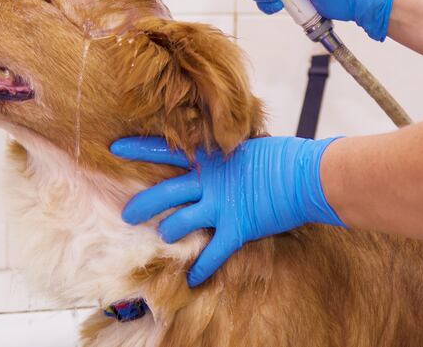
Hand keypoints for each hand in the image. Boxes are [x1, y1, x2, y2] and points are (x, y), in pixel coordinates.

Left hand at [110, 136, 344, 286]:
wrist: (308, 174)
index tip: (113, 149)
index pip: (166, 149)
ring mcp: (223, 204)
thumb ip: (225, 149)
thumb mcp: (247, 144)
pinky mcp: (239, 227)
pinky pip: (214, 252)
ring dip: (169, 232)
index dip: (138, 149)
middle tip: (125, 215)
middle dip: (142, 205)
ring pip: (181, 222)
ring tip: (164, 238)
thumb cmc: (283, 155)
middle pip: (164, 192)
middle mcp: (211, 180)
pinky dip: (203, 268)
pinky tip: (194, 280)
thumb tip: (215, 146)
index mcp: (211, 156)